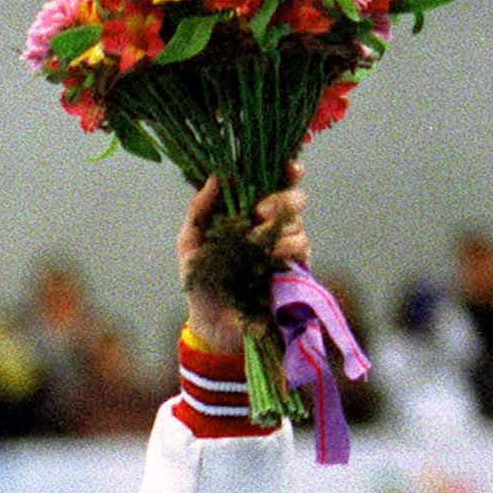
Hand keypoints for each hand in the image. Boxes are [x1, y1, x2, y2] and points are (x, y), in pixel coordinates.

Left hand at [180, 164, 309, 351]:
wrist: (212, 325)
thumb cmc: (199, 282)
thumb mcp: (190, 244)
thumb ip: (200, 209)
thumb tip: (217, 175)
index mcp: (245, 213)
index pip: (273, 183)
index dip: (287, 171)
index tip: (290, 168)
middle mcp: (269, 225)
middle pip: (293, 196)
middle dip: (282, 197)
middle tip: (261, 211)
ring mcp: (284, 245)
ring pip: (298, 220)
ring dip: (277, 227)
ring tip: (254, 243)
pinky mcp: (295, 267)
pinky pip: (302, 245)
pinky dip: (287, 246)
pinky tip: (272, 256)